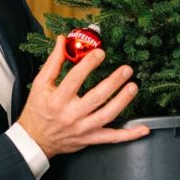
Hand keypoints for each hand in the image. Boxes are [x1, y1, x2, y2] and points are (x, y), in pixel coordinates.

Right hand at [19, 42, 150, 156]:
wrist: (35, 139)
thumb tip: (62, 40)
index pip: (74, 79)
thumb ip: (53, 62)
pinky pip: (112, 138)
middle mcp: (71, 115)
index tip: (100, 53)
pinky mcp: (90, 139)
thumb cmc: (38, 110)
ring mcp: (82, 129)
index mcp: (57, 100)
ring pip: (107, 115)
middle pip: (96, 97)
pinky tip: (143, 129)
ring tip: (133, 87)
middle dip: (113, 82)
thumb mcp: (39, 84)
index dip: (88, 65)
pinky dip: (129, 135)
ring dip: (122, 101)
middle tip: (126, 70)